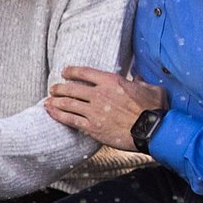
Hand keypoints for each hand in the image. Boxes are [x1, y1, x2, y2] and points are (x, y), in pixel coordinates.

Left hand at [44, 66, 167, 149]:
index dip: (71, 71)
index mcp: (112, 82)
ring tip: (48, 101)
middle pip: (71, 88)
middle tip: (53, 89)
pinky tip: (50, 112)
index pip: (85, 73)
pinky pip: (70, 119)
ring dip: (55, 102)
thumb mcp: (152, 89)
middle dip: (59, 88)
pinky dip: (57, 115)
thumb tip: (137, 78)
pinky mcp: (92, 127)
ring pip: (67, 104)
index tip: (64, 72)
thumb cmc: (155, 110)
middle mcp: (100, 94)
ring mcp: (94, 111)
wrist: (153, 131)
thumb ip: (141, 82)